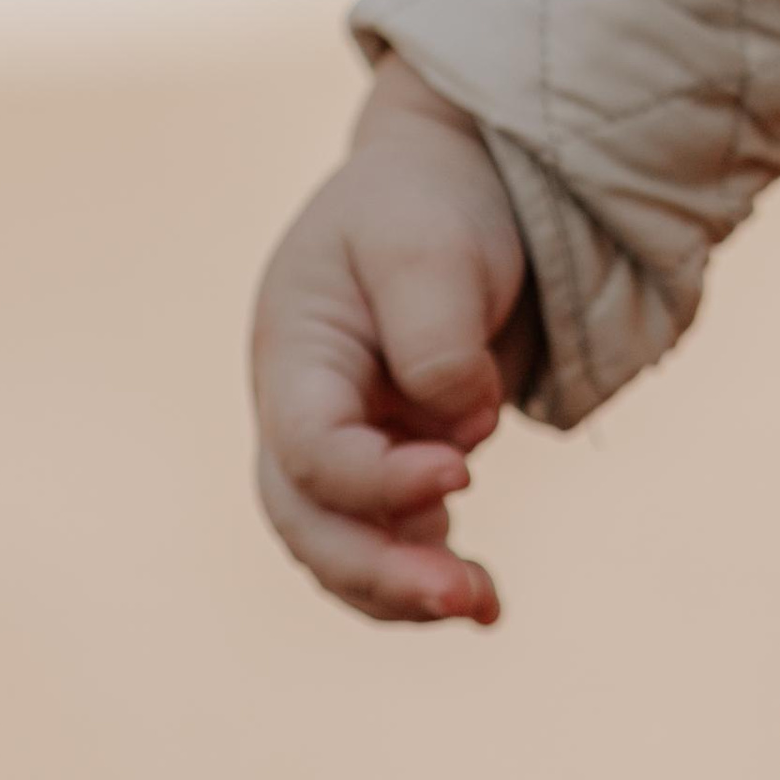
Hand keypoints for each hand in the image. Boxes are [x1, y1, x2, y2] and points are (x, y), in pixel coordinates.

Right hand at [250, 52, 533, 624]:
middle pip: (312, 521)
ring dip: (405, 588)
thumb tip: (466, 428)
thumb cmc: (431, 200)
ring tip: (484, 606)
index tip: (460, 472)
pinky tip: (484, 600)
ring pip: (346, 545)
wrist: (459, 174)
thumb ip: (439, 341)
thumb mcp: (431, 248)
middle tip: (463, 596)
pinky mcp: (396, 454)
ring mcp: (346, 439)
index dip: (375, 480)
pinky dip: (428, 571)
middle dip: (381, 570)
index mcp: (294, 353)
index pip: (310, 449)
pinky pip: (394, 536)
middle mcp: (304, 409)